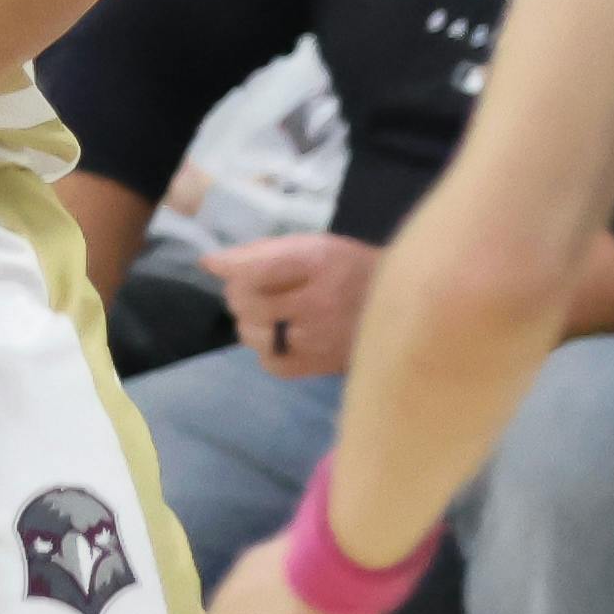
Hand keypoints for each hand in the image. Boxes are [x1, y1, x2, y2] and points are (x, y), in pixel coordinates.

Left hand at [211, 228, 378, 378]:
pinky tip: (281, 336)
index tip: (217, 266)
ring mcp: (320, 340)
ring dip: (250, 322)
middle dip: (240, 294)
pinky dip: (266, 349)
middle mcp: (319, 303)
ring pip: (254, 335)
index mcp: (319, 263)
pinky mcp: (321, 366)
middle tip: (254, 289)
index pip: (257, 270)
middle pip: (249, 304)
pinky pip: (271, 363)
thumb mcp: (314, 246)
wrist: (402, 306)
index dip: (230, 269)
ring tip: (271, 312)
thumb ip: (262, 251)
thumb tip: (211, 263)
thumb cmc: (350, 269)